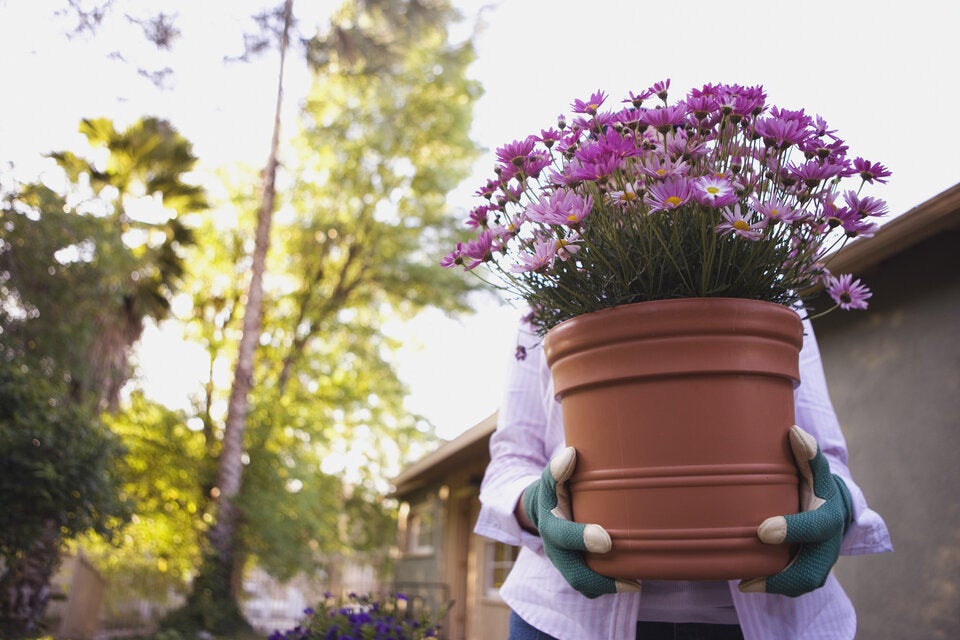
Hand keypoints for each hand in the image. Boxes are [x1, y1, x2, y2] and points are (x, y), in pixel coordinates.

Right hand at [521, 447, 640, 597]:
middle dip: (602, 580)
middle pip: (575, 575)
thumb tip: (571, 454)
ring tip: (637, 582)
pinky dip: (611, 586)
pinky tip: (634, 577)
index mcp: (551, 525)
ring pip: (586, 586)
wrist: (543, 510)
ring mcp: (566, 564)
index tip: (606, 540)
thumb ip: (559, 468)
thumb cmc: (556, 491)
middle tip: (632, 581)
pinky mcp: (578, 570)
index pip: (563, 535)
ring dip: (611, 587)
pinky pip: (593, 586)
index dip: (582, 539)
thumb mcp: (553, 478)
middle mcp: (556, 550)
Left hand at [739, 425, 852, 596]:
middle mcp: (831, 542)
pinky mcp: (812, 570)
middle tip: (749, 576)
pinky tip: (748, 583)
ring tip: (745, 582)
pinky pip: (796, 585)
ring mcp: (823, 560)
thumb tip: (794, 432)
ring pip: (804, 582)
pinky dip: (775, 587)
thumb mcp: (812, 467)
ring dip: (776, 586)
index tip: (762, 530)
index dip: (792, 530)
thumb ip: (806, 452)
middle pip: (814, 569)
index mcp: (830, 514)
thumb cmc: (813, 482)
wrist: (830, 504)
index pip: (816, 525)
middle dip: (783, 575)